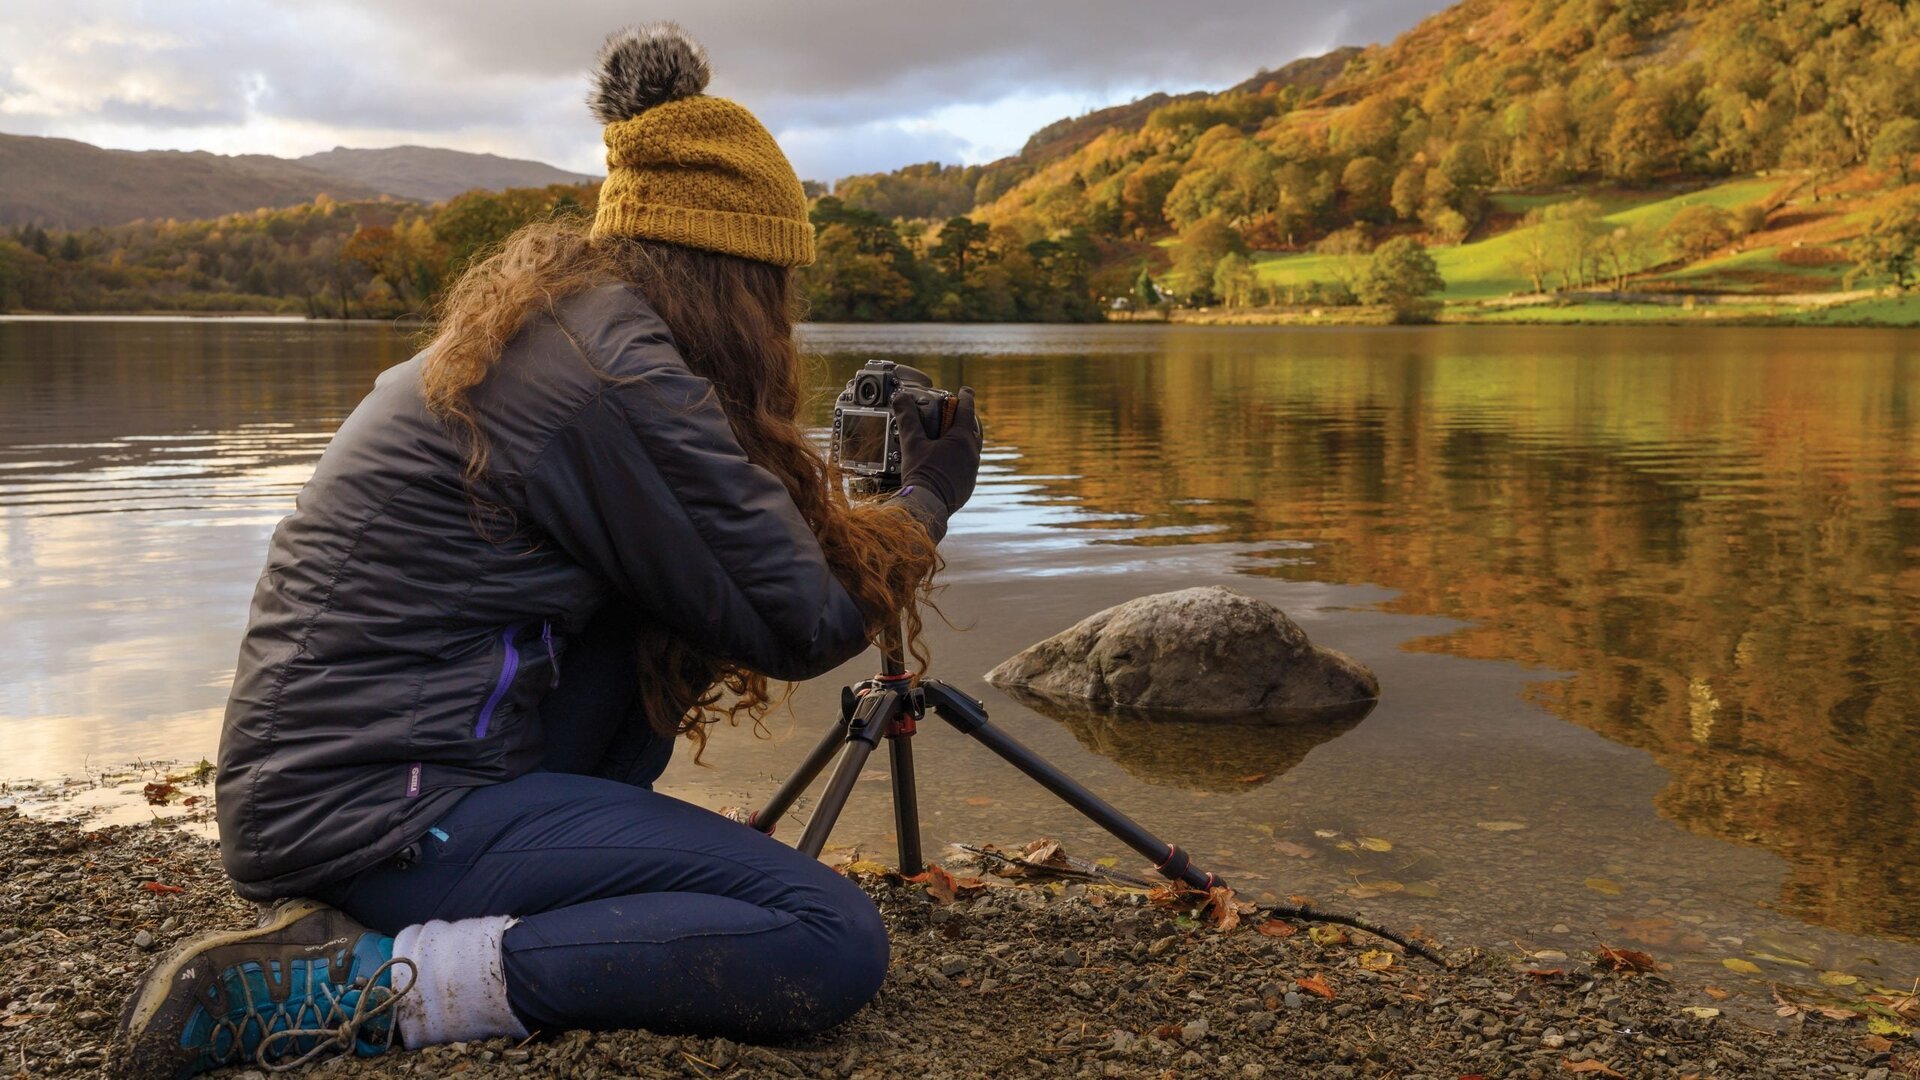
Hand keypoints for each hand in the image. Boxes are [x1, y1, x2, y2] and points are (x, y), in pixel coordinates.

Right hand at [893, 385, 980, 517]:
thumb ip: (907, 418)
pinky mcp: (967, 486)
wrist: (927, 506)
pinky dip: (957, 461)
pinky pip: (966, 468)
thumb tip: (901, 397)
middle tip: (953, 417)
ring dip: (960, 443)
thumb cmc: (921, 474)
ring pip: (970, 450)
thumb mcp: (912, 443)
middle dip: (964, 421)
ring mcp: (971, 472)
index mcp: (962, 440)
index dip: (965, 397)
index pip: (967, 410)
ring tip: (945, 442)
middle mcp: (972, 454)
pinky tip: (944, 465)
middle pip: (972, 430)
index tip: (965, 390)